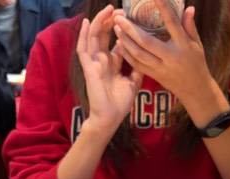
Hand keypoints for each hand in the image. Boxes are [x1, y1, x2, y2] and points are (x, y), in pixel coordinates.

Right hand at [76, 6, 143, 135]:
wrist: (110, 118)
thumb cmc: (120, 104)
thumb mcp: (133, 82)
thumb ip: (137, 68)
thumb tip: (146, 54)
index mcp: (114, 64)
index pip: (117, 42)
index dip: (123, 30)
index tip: (131, 18)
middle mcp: (103, 61)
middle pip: (105, 36)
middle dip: (111, 21)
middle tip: (120, 10)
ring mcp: (94, 63)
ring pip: (94, 38)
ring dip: (100, 23)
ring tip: (107, 10)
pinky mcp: (88, 68)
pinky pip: (83, 49)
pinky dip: (84, 35)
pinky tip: (88, 22)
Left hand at [113, 0, 218, 108]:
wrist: (195, 90)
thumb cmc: (197, 64)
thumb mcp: (197, 44)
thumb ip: (190, 26)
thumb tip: (188, 8)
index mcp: (183, 45)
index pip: (171, 23)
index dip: (163, 8)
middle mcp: (170, 57)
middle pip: (146, 41)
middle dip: (131, 29)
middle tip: (119, 18)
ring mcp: (161, 68)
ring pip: (139, 54)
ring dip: (126, 41)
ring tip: (116, 29)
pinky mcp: (154, 76)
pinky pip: (138, 65)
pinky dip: (128, 55)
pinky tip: (120, 45)